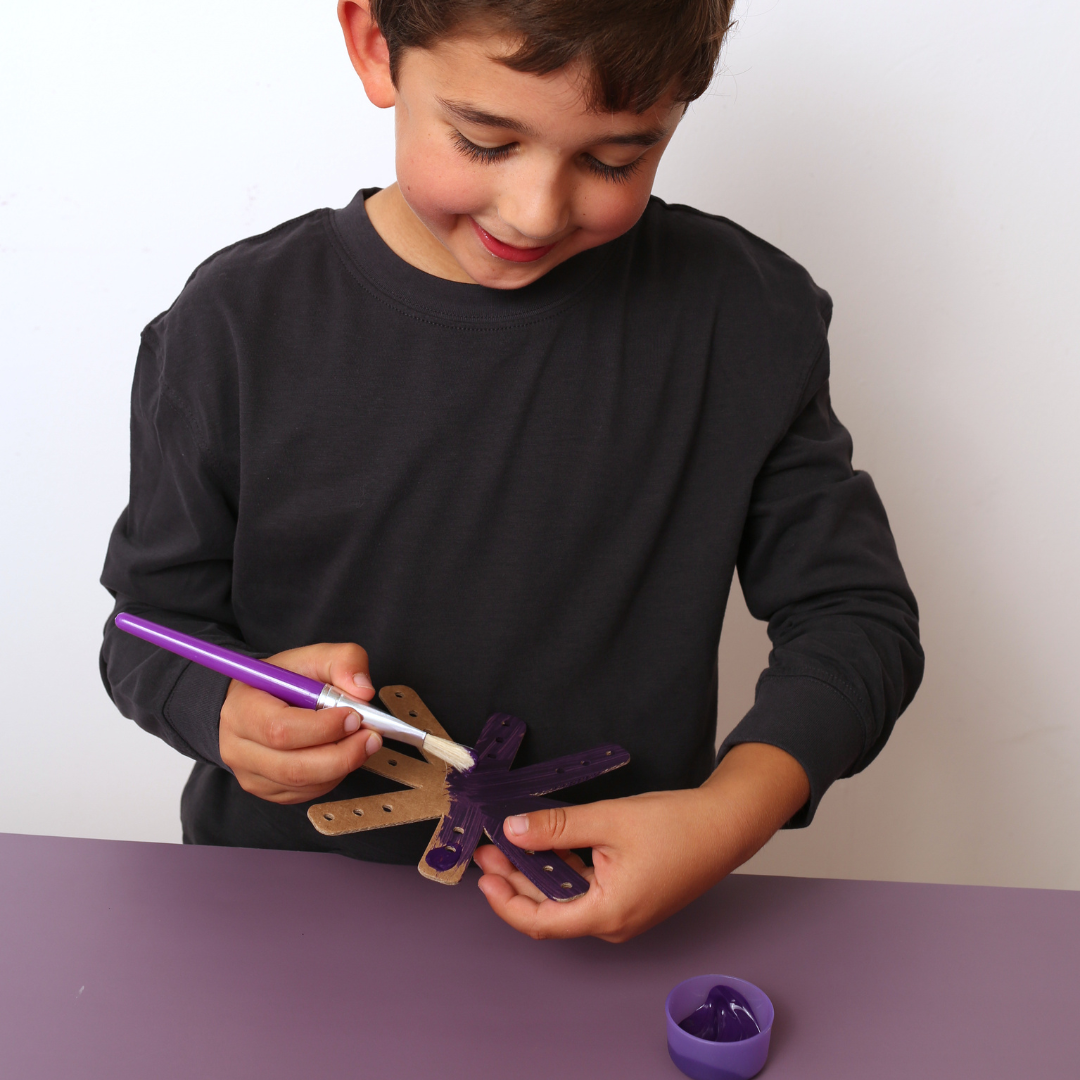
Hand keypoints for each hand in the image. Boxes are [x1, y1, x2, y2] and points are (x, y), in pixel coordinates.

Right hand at [219, 642, 381, 803]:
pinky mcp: (268, 790)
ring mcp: (251, 774)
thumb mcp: (314, 657)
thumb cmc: (285, 679)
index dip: (323, 728)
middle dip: (342, 754)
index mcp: (243, 709)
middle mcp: (238, 747)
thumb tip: (363, 691)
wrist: (261, 699)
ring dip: (342, 766)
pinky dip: (333, 776)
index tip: (354, 716)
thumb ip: (343, 662)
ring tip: (361, 742)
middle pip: (294, 768)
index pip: (280, 730)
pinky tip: (340, 753)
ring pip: (304, 784)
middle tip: (371, 736)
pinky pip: (307, 793)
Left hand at [473, 742, 809, 941]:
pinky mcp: (631, 895)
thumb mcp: (609, 819)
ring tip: (508, 842)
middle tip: (488, 849)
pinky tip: (545, 844)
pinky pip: (587, 888)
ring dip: (537, 871)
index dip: (506, 902)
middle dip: (515, 879)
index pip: (542, 922)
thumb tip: (513, 831)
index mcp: (609, 912)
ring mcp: (624, 910)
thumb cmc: (678, 825)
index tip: (483, 877)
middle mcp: (615, 921)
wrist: (727, 824)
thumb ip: (557, 828)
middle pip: (551, 909)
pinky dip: (562, 868)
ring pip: (567, 897)